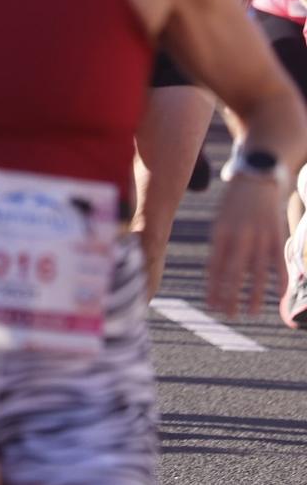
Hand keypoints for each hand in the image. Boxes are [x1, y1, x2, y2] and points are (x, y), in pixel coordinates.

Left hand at [206, 176, 285, 319]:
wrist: (256, 176)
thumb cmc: (234, 204)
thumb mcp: (220, 221)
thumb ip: (221, 246)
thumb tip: (218, 275)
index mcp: (219, 232)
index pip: (214, 266)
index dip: (213, 287)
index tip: (211, 306)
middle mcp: (239, 236)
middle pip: (233, 272)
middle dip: (229, 295)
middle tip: (228, 314)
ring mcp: (260, 235)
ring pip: (256, 271)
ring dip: (253, 294)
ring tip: (250, 312)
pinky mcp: (277, 234)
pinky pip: (278, 262)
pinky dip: (279, 280)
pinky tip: (280, 297)